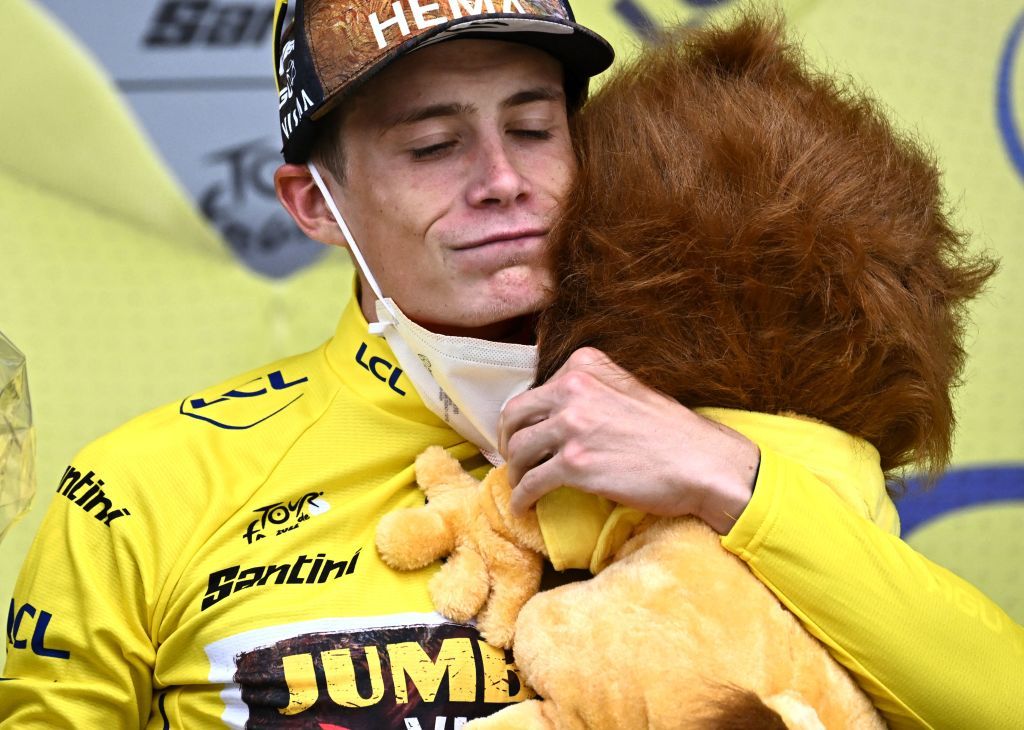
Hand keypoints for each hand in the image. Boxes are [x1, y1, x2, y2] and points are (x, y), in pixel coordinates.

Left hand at [498, 347, 759, 533]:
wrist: (702, 463)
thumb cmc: (671, 432)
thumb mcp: (627, 390)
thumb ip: (591, 391)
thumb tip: (556, 413)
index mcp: (584, 367)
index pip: (534, 391)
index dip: (524, 419)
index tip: (525, 436)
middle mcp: (573, 389)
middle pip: (514, 416)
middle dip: (507, 442)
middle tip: (513, 460)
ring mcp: (572, 426)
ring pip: (518, 451)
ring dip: (514, 473)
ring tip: (522, 485)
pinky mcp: (574, 464)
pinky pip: (531, 483)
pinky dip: (522, 498)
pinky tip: (525, 507)